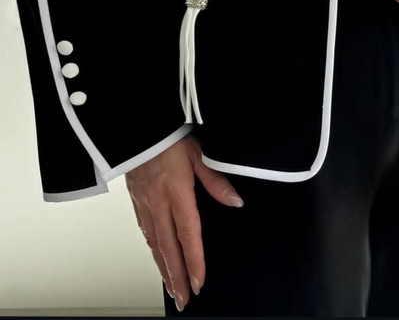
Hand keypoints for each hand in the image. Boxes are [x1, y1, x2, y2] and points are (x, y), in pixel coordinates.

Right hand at [125, 133, 243, 311]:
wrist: (137, 126)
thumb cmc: (169, 136)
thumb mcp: (199, 153)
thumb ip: (216, 180)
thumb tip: (235, 201)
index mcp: (176, 191)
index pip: (188, 234)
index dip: (194, 261)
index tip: (199, 282)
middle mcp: (158, 202)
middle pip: (168, 247)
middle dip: (176, 276)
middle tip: (183, 299)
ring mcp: (144, 202)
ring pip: (154, 242)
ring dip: (163, 267)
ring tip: (171, 287)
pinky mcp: (136, 198)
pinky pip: (144, 230)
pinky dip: (152, 248)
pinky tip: (157, 256)